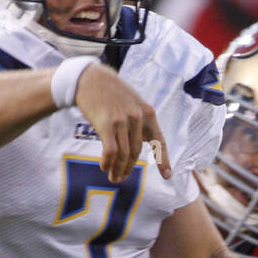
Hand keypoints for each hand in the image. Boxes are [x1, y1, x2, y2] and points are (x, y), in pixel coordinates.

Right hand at [75, 63, 171, 184]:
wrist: (90, 79)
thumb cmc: (112, 93)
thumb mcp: (133, 103)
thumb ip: (140, 121)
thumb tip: (143, 141)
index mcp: (148, 113)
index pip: (159, 141)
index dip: (164, 160)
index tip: (167, 175)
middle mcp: (137, 117)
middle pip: (136, 152)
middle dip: (128, 169)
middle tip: (120, 178)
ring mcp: (122, 120)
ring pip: (124, 155)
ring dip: (118, 170)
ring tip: (113, 177)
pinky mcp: (106, 124)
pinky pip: (110, 151)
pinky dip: (108, 163)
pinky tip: (104, 167)